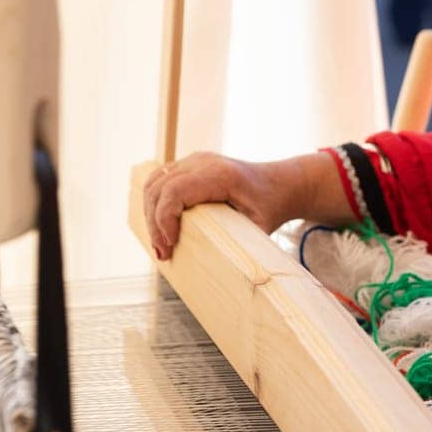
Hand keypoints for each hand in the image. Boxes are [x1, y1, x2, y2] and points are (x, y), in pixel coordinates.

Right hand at [142, 152, 304, 259]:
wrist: (280, 183)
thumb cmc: (270, 206)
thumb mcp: (261, 227)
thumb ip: (241, 245)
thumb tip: (218, 272)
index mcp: (221, 174)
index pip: (176, 190)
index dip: (165, 218)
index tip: (171, 244)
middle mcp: (203, 161)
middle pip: (159, 187)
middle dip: (154, 223)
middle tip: (163, 254)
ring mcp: (194, 160)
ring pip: (154, 182)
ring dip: (150, 214)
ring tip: (161, 245)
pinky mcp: (188, 165)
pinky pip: (159, 180)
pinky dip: (154, 204)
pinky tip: (161, 228)